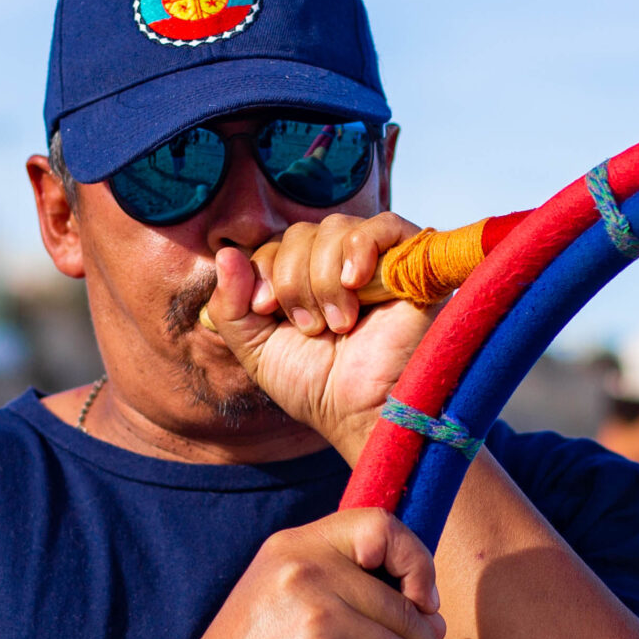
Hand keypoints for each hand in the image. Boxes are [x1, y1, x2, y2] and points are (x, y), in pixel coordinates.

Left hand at [205, 212, 432, 460]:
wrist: (363, 413)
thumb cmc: (316, 388)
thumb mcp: (255, 350)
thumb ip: (230, 306)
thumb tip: (225, 253)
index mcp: (303, 281)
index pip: (274, 245)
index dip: (264, 270)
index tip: (267, 311)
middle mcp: (339, 266)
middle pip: (300, 232)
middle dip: (293, 281)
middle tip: (311, 328)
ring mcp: (376, 262)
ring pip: (335, 228)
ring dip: (324, 279)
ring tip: (340, 323)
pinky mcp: (413, 264)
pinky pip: (384, 225)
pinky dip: (361, 247)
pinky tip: (354, 283)